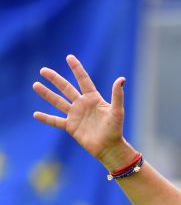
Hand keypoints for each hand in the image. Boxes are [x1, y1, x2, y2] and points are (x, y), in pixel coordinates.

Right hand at [33, 55, 132, 169]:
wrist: (109, 147)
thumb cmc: (115, 129)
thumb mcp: (117, 111)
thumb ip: (117, 95)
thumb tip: (121, 78)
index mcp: (93, 98)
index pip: (83, 80)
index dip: (77, 69)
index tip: (69, 57)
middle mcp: (82, 104)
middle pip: (66, 88)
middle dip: (55, 79)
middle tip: (43, 70)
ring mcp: (75, 115)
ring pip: (58, 102)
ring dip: (47, 94)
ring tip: (35, 85)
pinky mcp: (71, 127)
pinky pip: (56, 121)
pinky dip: (46, 118)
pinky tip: (36, 114)